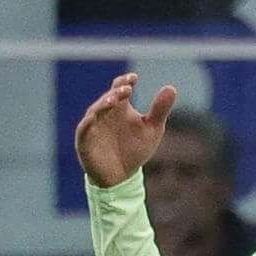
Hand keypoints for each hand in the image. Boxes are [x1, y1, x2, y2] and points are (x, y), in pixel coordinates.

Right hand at [74, 73, 177, 190]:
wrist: (122, 177)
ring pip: (94, 111)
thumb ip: (160, 109)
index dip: (125, 81)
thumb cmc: (136, 149)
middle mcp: (105, 114)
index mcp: (120, 107)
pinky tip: (92, 118)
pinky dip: (87, 123)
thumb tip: (171, 88)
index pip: (120, 88)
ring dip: (102, 104)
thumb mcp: (152, 129)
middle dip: (116, 93)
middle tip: (127, 89)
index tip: (134, 78)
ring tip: (113, 100)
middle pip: (108, 98)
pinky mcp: (85, 142)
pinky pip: (83, 130)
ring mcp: (93, 127)